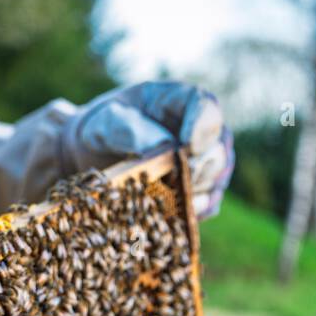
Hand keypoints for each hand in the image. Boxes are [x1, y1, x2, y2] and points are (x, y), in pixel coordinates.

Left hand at [64, 81, 233, 217]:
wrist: (98, 156)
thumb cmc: (105, 130)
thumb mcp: (105, 123)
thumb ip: (128, 127)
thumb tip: (159, 145)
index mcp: (185, 102)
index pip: (207, 111)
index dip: (202, 130)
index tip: (187, 147)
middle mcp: (205, 131)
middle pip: (217, 151)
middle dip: (196, 169)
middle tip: (169, 179)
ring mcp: (208, 163)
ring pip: (215, 181)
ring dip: (190, 192)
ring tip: (161, 197)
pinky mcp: (204, 192)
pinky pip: (208, 205)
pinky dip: (189, 211)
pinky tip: (166, 214)